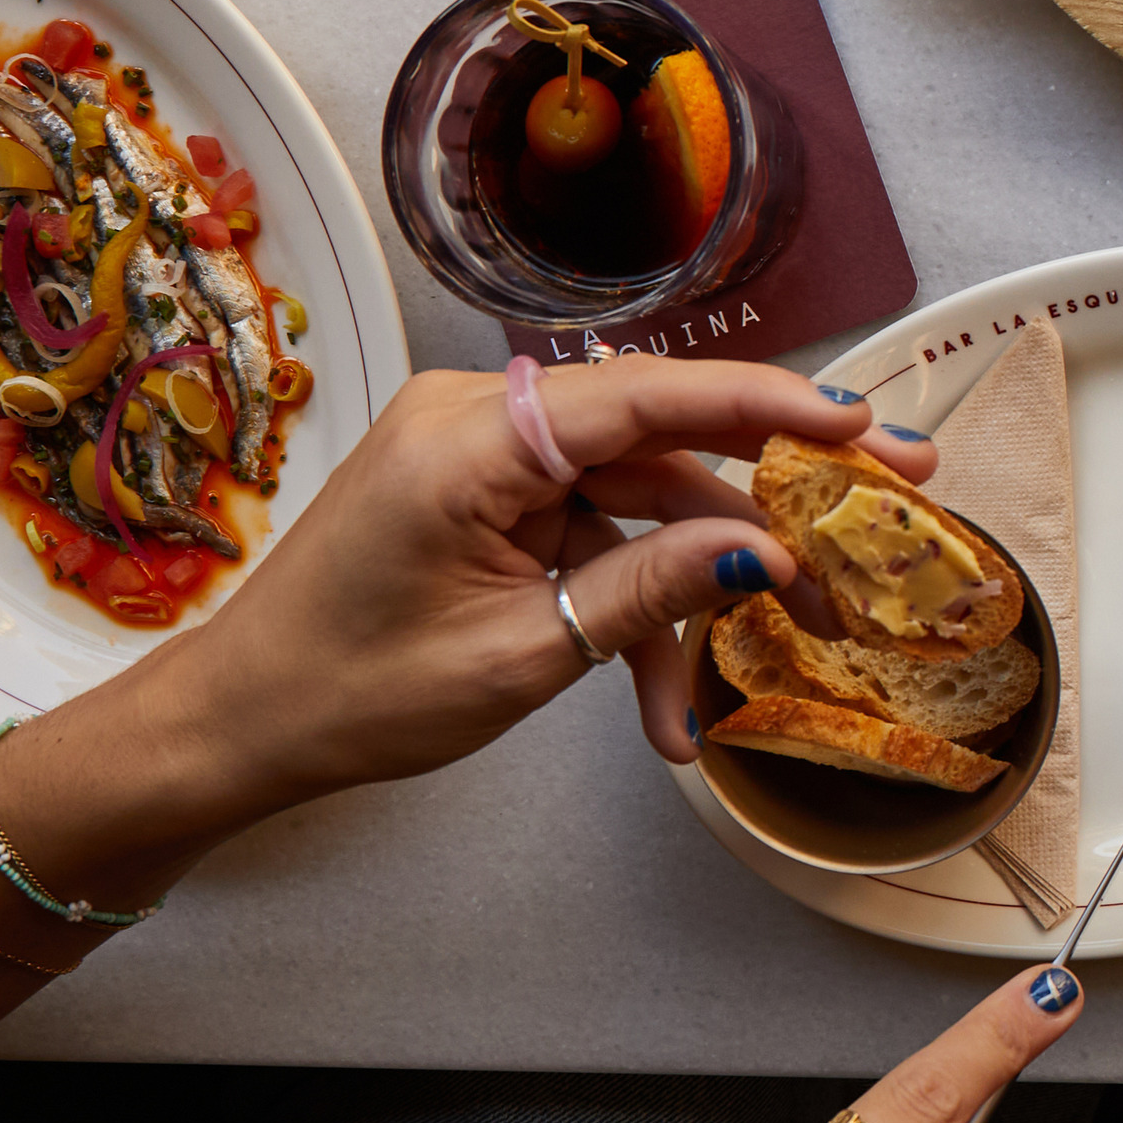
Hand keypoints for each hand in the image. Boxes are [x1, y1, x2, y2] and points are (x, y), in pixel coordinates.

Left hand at [132, 353, 933, 801]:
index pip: (651, 396)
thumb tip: (762, 555)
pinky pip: (592, 529)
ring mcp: (483, 454)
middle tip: (883, 514)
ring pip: (639, 498)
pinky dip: (635, 604)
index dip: (771, 407)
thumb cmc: (348, 692)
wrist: (239, 725)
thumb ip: (648, 592)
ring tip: (768, 666)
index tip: (864, 427)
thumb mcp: (520, 655)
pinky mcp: (485, 494)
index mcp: (474, 439)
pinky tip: (664, 705)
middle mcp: (480, 418)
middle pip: (662, 439)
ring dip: (698, 587)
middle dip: (767, 500)